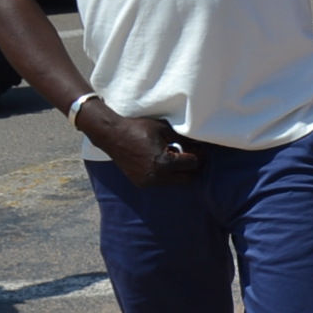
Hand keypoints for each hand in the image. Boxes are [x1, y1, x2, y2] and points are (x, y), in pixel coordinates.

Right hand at [81, 107, 201, 188]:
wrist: (111, 135)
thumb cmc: (138, 128)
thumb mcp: (164, 130)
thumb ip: (184, 140)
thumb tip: (200, 146)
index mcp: (164, 162)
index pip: (193, 164)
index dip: (199, 156)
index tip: (201, 151)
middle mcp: (157, 176)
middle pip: (188, 178)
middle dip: (191, 167)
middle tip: (189, 156)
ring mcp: (148, 182)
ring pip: (175, 182)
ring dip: (178, 172)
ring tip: (172, 158)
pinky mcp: (141, 183)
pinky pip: (161, 182)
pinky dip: (165, 174)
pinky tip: (160, 162)